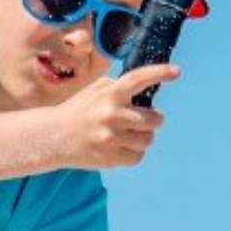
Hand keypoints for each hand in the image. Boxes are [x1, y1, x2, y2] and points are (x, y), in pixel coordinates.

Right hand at [51, 64, 178, 169]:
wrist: (53, 137)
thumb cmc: (79, 110)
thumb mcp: (95, 90)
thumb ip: (119, 87)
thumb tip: (147, 89)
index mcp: (109, 94)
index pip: (138, 79)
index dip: (159, 73)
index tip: (177, 72)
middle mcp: (112, 114)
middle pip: (155, 119)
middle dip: (152, 120)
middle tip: (141, 121)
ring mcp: (111, 137)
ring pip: (148, 139)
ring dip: (142, 137)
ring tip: (126, 135)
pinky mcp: (110, 157)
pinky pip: (138, 157)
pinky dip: (132, 153)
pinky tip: (118, 147)